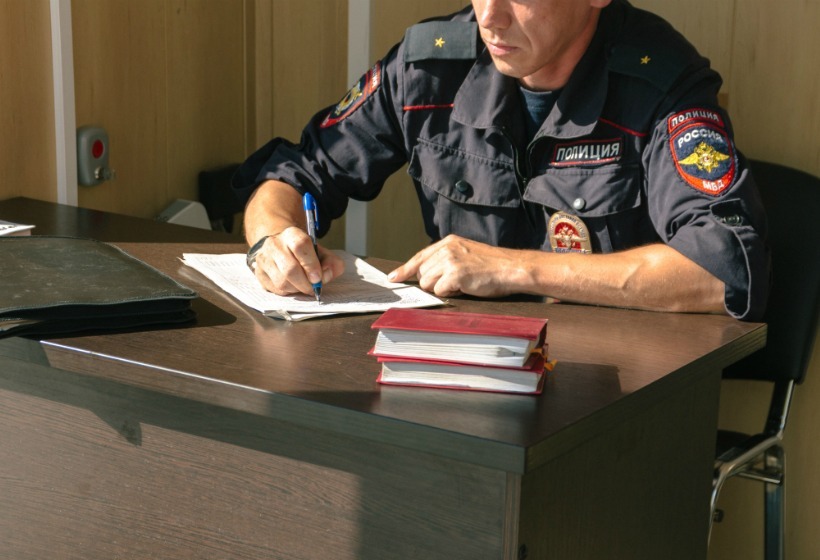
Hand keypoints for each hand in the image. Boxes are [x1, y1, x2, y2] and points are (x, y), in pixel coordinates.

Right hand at [252, 227, 344, 295]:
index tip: (318, 277)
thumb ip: (332, 263)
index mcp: (292, 234)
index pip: (300, 246)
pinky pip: (275, 289)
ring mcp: (264, 259)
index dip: (311, 265)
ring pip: (282, 282)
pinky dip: (288, 292)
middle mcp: (274, 244)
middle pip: (290, 269)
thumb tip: (326, 275)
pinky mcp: (259, 273)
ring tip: (302, 286)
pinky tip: (292, 285)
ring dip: (297, 289)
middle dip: (305, 283)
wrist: (282, 248)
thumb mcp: (322, 253)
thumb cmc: (304, 253)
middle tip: (313, 287)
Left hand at [387, 234, 524, 297]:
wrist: (512, 268)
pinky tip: (465, 287)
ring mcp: (450, 260)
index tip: (393, 278)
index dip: (405, 269)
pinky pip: (439, 291)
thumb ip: (445, 259)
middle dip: (433, 282)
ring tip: (461, 283)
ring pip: (427, 283)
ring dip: (441, 288)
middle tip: (454, 281)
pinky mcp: (455, 274)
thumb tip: (424, 274)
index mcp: (448, 242)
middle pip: (421, 273)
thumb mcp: (466, 254)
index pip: (420, 256)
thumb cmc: (492, 266)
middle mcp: (446, 249)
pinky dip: (450, 293)